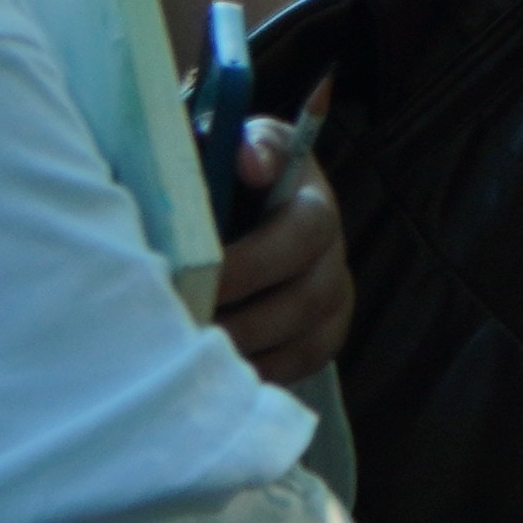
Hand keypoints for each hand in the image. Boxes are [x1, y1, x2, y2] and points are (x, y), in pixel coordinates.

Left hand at [209, 124, 352, 386]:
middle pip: (307, 296)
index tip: (201, 278)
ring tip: (194, 355)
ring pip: (305, 342)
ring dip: (248, 352)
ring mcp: (332, 300)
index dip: (254, 261)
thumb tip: (250, 162)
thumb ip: (237, 147)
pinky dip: (256, 376)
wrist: (234, 211)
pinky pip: (296, 370)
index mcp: (312, 200)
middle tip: (190, 329)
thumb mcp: (229, 146)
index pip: (305, 230)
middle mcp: (332, 253)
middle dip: (244, 319)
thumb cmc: (221, 177)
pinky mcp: (319, 339)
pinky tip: (213, 375)